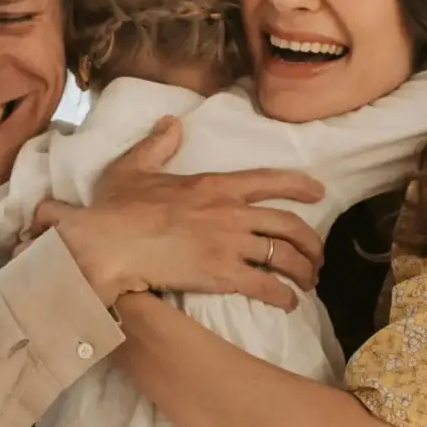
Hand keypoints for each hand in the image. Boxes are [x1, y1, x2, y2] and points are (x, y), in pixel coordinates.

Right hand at [46, 118, 326, 309]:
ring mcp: (230, 245)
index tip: (318, 193)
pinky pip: (266, 286)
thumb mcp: (133, 167)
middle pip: (288, 224)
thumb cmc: (116, 208)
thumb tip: (171, 123)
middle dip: (311, 242)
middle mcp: (231, 213)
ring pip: (284, 256)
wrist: (109, 245)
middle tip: (318, 255)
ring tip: (308, 282)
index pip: (269, 181)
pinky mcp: (223, 275)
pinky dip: (283, 296)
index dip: (299, 186)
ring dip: (304, 271)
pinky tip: (288, 303)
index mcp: (215, 185)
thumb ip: (157, 145)